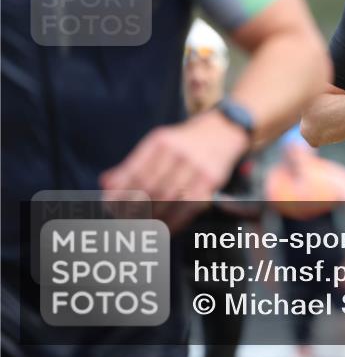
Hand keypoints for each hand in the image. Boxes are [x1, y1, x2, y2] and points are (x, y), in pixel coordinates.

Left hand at [99, 110, 249, 231]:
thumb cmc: (185, 141)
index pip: (134, 172)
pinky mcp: (211, 179)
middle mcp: (178, 152)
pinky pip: (189, 206)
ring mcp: (196, 166)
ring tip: (141, 227)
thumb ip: (133, 163)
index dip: (120, 193)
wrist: (225, 128)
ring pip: (168, 200)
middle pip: (149, 189)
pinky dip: (175, 220)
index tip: (109, 207)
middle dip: (134, 209)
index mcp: (161, 141)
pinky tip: (165, 228)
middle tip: (124, 222)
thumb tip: (106, 184)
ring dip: (152, 218)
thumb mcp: (159, 143)